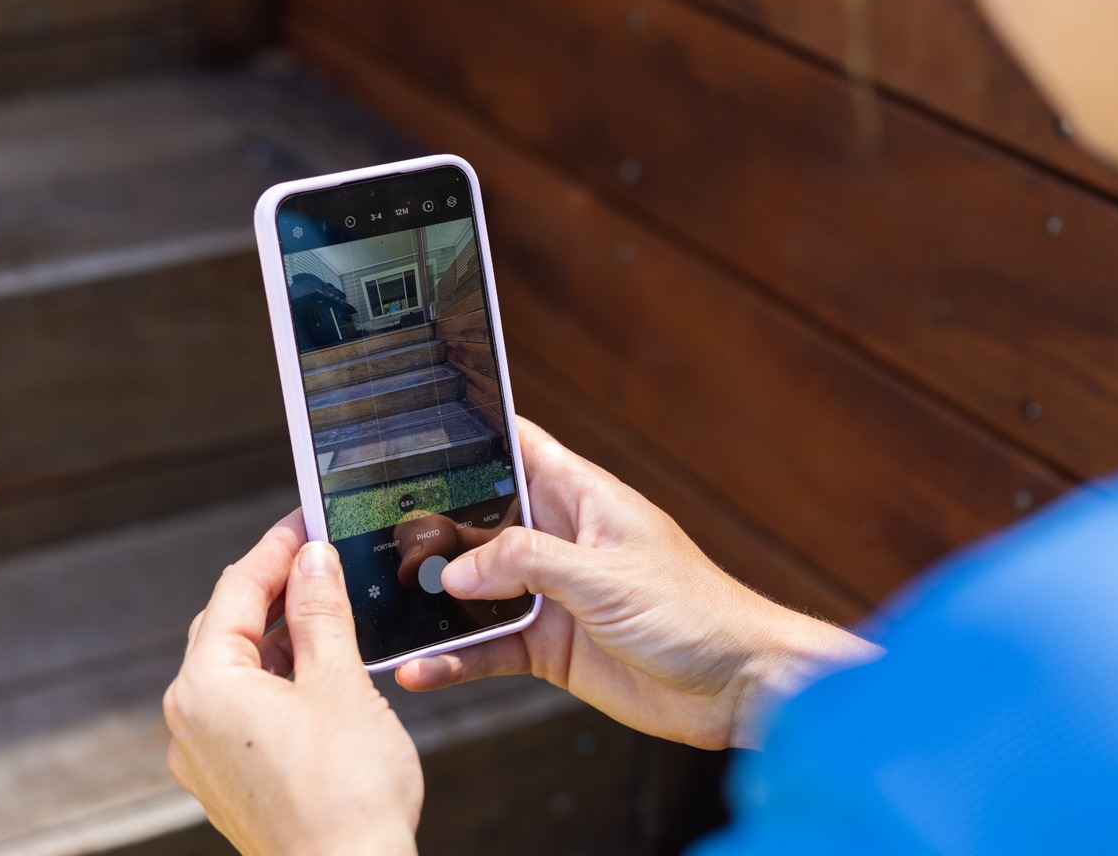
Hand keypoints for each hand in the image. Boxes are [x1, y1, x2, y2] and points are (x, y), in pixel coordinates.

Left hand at [164, 512, 421, 854]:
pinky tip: (321, 674)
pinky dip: (278, 680)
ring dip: (280, 637)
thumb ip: (322, 611)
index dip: (275, 549)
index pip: (235, 591)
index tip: (306, 521)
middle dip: (274, 590)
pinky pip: (243, 710)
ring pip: (237, 671)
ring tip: (332, 614)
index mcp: (206, 686)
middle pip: (226, 628)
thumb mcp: (339, 682)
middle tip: (320, 558)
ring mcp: (204, 757)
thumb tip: (312, 559)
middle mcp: (189, 720)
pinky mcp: (228, 783)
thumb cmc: (346, 792)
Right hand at [396, 420, 879, 750]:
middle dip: (431, 529)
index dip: (470, 434)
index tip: (414, 432)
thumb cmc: (699, 612)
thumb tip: (458, 569)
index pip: (517, 446)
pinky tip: (423, 667)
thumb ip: (528, 563)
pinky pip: (488, 647)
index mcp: (582, 498)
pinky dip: (455, 658)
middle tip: (377, 539)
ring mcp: (552, 595)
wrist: (739, 686)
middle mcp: (560, 541)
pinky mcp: (550, 647)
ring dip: (435, 600)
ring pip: (476, 589)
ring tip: (386, 608)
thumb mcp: (606, 575)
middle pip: (479, 520)